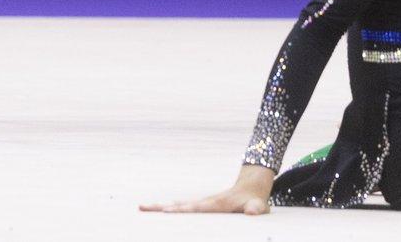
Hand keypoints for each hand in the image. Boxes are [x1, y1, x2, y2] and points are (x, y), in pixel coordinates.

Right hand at [139, 170, 273, 214]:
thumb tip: (251, 212)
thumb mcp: (258, 206)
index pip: (194, 208)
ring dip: (160, 207)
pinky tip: (157, 211)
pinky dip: (168, 210)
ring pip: (177, 206)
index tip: (165, 210)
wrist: (251, 187)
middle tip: (142, 207)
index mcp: (215, 205)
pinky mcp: (201, 208)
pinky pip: (182, 209)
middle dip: (160, 206)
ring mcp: (202, 204)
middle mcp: (204, 203)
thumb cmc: (255, 201)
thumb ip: (255, 209)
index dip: (180, 210)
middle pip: (179, 205)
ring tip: (142, 208)